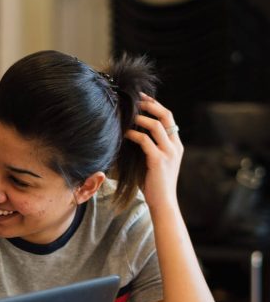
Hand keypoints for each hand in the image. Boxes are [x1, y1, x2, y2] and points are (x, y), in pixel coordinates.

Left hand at [123, 93, 183, 214]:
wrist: (163, 203)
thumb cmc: (155, 185)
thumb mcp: (154, 162)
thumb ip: (148, 148)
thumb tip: (130, 135)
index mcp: (176, 145)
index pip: (169, 118)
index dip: (156, 106)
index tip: (143, 98)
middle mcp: (175, 146)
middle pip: (166, 116)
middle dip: (150, 104)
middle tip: (135, 98)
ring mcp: (168, 152)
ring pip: (156, 125)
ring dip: (140, 117)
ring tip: (128, 114)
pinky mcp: (158, 160)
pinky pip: (145, 141)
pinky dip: (133, 135)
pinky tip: (124, 134)